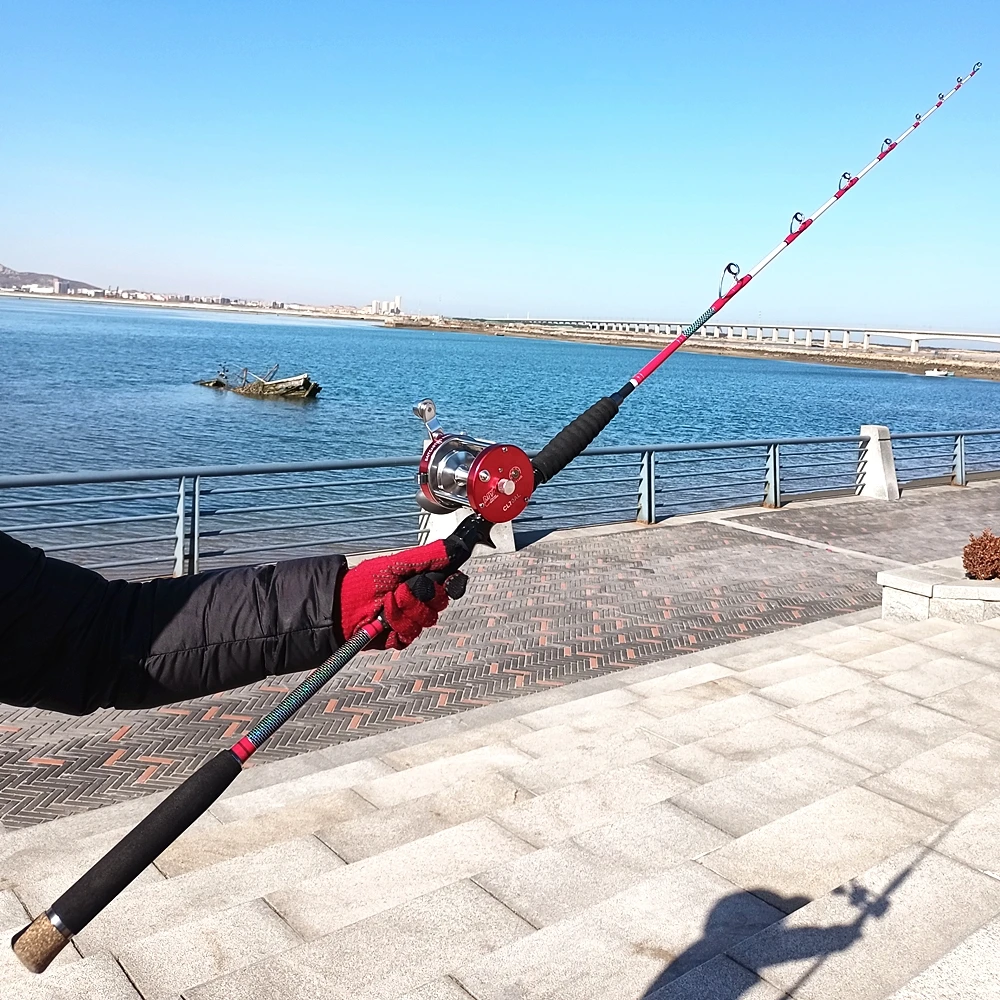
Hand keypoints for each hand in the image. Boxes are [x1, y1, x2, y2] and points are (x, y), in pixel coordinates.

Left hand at [337, 539, 467, 648]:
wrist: (341, 608)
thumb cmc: (364, 582)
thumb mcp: (396, 563)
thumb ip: (426, 556)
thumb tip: (451, 548)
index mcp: (420, 580)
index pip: (448, 583)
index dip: (450, 583)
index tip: (447, 581)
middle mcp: (419, 600)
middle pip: (440, 603)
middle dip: (419, 598)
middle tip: (400, 592)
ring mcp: (411, 619)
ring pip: (426, 620)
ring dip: (404, 612)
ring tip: (387, 605)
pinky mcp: (401, 636)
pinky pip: (410, 635)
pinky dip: (396, 627)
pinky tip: (384, 621)